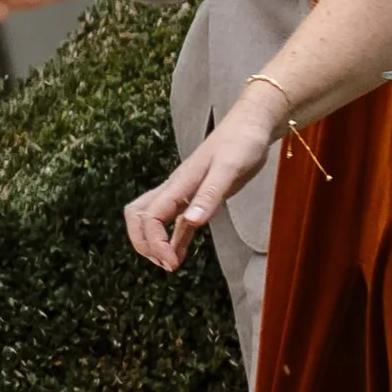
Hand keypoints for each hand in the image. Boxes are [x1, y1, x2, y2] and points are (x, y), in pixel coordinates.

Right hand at [125, 94, 285, 271]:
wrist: (252, 126)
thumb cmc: (242, 143)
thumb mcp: (229, 169)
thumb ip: (210, 195)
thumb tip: (191, 222)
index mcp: (179, 183)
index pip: (150, 217)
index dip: (154, 242)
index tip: (172, 262)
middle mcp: (175, 188)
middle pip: (139, 216)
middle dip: (144, 243)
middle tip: (166, 264)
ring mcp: (184, 193)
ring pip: (151, 218)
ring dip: (154, 242)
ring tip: (170, 265)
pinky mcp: (198, 197)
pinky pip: (176, 223)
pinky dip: (173, 240)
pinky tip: (180, 256)